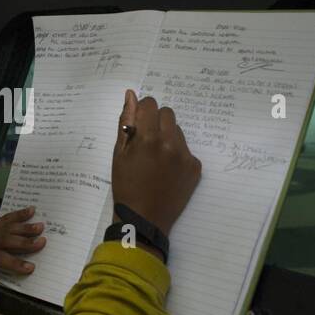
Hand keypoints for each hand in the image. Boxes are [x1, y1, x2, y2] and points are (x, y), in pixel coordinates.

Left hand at [0, 206, 45, 309]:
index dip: (13, 263)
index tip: (30, 268)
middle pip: (5, 240)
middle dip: (24, 242)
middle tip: (42, 243)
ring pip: (7, 228)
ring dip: (24, 227)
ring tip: (41, 226)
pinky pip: (5, 219)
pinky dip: (18, 214)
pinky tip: (31, 210)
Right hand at [111, 89, 201, 237]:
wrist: (143, 219)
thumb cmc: (125, 186)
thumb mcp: (119, 154)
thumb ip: (125, 122)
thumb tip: (131, 95)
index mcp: (148, 139)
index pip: (150, 105)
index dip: (142, 112)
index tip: (138, 125)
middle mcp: (170, 143)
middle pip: (167, 113)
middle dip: (156, 121)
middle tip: (147, 141)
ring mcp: (185, 156)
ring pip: (178, 131)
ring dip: (167, 137)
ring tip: (156, 159)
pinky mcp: (195, 167)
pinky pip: (186, 149)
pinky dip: (176, 154)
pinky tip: (167, 171)